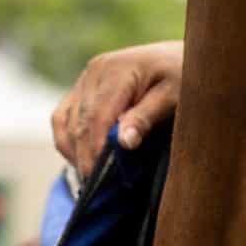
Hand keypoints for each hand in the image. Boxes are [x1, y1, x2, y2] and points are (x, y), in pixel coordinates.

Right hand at [51, 41, 183, 176]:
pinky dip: (68, 141)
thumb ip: (146, 117)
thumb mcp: (174, 96)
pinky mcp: (81, 88)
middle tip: (95, 188)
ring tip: (90, 177)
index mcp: (116, 70)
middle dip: (84, 157)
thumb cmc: (183, 77)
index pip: (96, 117)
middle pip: (78, 123)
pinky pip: (62, 118)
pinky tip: (82, 159)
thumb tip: (122, 142)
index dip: (95, 150)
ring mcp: (85, 79)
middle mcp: (94, 72)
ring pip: (64, 122)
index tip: (98, 179)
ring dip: (74, 151)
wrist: (179, 58)